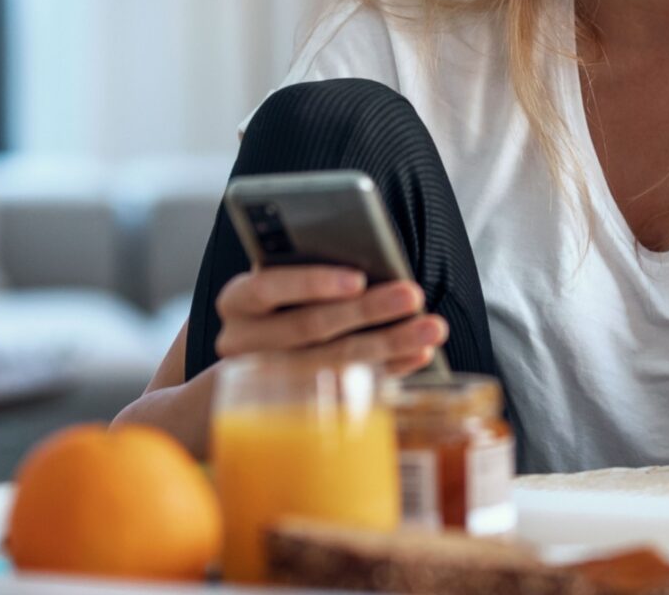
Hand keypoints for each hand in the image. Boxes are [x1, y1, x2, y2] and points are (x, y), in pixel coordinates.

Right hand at [213, 265, 447, 376]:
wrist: (245, 364)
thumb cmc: (281, 302)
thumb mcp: (283, 281)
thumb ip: (310, 270)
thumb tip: (370, 264)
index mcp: (237, 300)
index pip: (267, 287)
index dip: (312, 283)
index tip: (358, 279)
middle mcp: (244, 341)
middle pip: (309, 326)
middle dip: (367, 311)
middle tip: (412, 295)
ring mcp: (269, 378)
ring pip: (333, 360)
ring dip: (389, 342)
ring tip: (430, 328)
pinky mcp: (296, 404)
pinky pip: (349, 386)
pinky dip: (389, 368)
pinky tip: (419, 355)